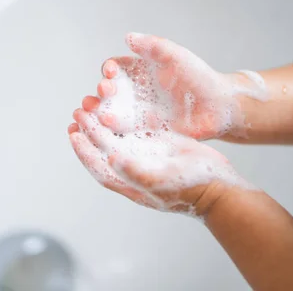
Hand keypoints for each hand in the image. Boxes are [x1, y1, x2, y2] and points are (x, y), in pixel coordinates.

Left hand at [68, 109, 248, 216]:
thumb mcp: (162, 181)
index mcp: (130, 182)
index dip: (84, 151)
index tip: (73, 133)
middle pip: (105, 148)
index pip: (99, 166)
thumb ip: (134, 171)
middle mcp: (135, 168)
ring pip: (119, 137)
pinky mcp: (162, 145)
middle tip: (78, 111)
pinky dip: (127, 118)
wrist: (220, 186)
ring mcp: (148, 156)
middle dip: (90, 131)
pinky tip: (121, 104)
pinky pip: (138, 130)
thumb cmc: (192, 188)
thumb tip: (109, 158)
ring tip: (93, 105)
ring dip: (105, 122)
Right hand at [81, 33, 265, 139]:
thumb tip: (127, 37)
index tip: (110, 72)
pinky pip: (125, 132)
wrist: (219, 107)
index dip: (108, 70)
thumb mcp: (177, 56)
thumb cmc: (200, 77)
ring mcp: (138, 114)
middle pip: (108, 92)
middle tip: (104, 93)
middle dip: (101, 92)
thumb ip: (153, 46)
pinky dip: (113, 132)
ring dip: (100, 113)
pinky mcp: (145, 133)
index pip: (115, 69)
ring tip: (97, 115)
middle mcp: (135, 92)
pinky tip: (107, 132)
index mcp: (139, 72)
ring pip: (112, 113)